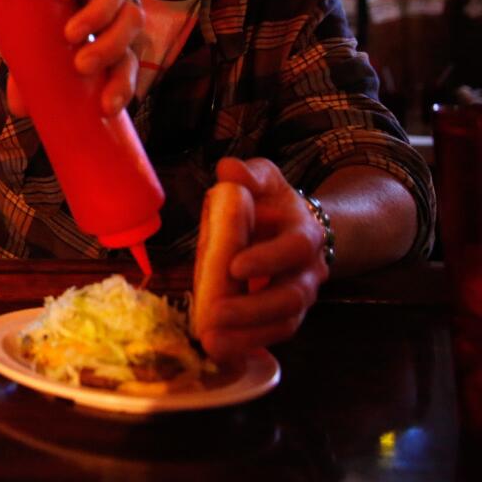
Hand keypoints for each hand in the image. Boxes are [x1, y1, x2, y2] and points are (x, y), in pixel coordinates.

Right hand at [0, 0, 140, 118]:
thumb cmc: (10, 19)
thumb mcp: (17, 53)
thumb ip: (24, 78)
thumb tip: (21, 111)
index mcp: (104, 31)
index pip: (128, 57)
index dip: (124, 82)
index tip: (105, 106)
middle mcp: (107, 1)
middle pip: (132, 22)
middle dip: (112, 47)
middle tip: (82, 65)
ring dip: (101, 14)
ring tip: (70, 33)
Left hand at [198, 157, 329, 359]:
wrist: (293, 226)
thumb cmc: (270, 201)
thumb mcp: (263, 179)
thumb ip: (248, 174)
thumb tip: (230, 170)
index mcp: (304, 233)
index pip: (294, 248)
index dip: (268, 258)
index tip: (234, 266)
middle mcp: (309, 270)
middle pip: (291, 297)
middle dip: (253, 308)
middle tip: (216, 314)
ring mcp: (299, 297)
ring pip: (284, 323)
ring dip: (248, 335)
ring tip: (212, 342)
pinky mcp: (284, 315)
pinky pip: (273, 336)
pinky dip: (248, 345)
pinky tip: (219, 350)